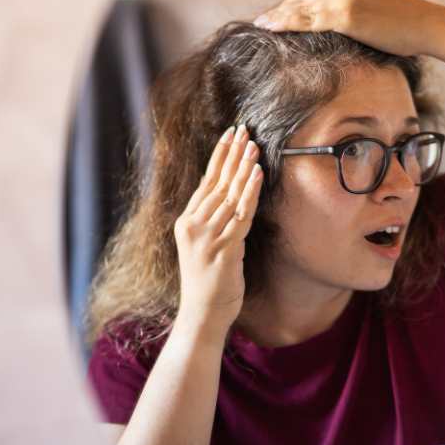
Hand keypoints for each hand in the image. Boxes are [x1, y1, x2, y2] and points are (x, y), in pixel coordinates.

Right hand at [174, 124, 262, 334]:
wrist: (202, 314)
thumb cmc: (208, 282)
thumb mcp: (206, 246)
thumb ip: (214, 221)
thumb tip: (232, 196)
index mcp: (187, 222)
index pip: (206, 181)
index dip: (219, 156)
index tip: (231, 134)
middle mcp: (193, 226)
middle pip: (217, 183)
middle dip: (232, 154)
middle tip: (245, 130)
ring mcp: (207, 238)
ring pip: (229, 195)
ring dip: (242, 168)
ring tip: (254, 145)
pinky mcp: (223, 250)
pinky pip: (240, 215)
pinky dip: (249, 193)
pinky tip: (257, 174)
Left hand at [253, 0, 433, 56]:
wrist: (423, 26)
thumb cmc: (400, 22)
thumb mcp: (370, 0)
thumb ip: (345, 0)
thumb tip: (319, 17)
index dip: (292, 1)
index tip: (275, 12)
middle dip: (283, 10)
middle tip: (263, 21)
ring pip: (303, 7)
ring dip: (279, 18)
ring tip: (263, 26)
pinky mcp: (345, 13)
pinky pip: (308, 20)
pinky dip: (286, 24)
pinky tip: (271, 28)